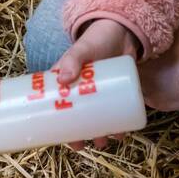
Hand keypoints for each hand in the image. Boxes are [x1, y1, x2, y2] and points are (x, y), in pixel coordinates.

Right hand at [54, 19, 139, 150]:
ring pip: (95, 119)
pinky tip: (120, 133)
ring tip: (104, 141)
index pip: (54, 106)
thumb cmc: (96, 39)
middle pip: (76, 119)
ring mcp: (98, 94)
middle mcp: (79, 91)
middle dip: (78, 135)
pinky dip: (116, 125)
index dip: (55, 125)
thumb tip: (63, 79)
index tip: (58, 138)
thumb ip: (73, 59)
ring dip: (99, 133)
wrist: (123, 32)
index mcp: (64, 83)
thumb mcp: (82, 49)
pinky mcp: (115, 94)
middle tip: (82, 145)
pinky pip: (114, 113)